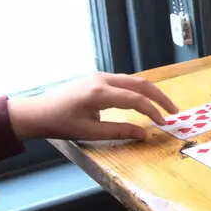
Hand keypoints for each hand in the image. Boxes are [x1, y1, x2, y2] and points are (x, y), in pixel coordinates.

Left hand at [7, 72, 178, 141]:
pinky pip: (123, 81)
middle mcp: (102, 79)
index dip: (153, 111)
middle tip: (173, 110)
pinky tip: (142, 101)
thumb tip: (144, 134)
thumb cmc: (60, 124)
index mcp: (100, 93)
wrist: (37, 112)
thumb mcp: (90, 132)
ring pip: (132, 80)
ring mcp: (99, 76)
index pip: (136, 99)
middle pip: (140, 83)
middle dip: (159, 96)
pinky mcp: (96, 78)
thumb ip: (119, 131)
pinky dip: (137, 90)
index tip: (163, 124)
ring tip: (161, 106)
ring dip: (149, 92)